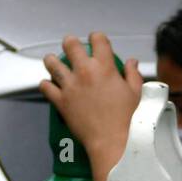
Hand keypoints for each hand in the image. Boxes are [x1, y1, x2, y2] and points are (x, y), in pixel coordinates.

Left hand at [40, 33, 142, 166]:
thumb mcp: (136, 94)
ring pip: (52, 62)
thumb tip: (132, 63)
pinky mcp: (60, 100)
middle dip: (71, 43)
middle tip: (72, 49)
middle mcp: (85, 71)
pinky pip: (45, 87)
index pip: (98, 39)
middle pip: (70, 44)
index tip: (96, 42)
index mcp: (104, 67)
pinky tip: (51, 87)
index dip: (97, 38)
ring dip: (53, 61)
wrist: (112, 142)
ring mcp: (70, 85)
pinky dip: (47, 85)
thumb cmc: (127, 121)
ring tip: (56, 64)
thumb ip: (133, 74)